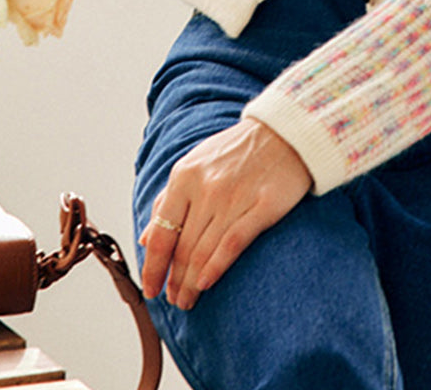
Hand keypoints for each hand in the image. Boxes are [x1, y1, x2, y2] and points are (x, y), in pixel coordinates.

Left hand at [139, 116, 312, 310]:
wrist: (284, 131)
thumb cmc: (236, 150)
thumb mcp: (195, 165)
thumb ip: (168, 200)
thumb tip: (146, 238)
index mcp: (185, 176)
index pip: (162, 233)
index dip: (153, 267)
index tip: (150, 289)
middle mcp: (206, 188)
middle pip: (183, 247)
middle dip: (173, 280)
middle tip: (172, 300)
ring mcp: (235, 197)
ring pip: (204, 251)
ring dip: (191, 283)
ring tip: (187, 300)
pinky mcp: (263, 206)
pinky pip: (232, 243)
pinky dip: (216, 267)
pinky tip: (206, 284)